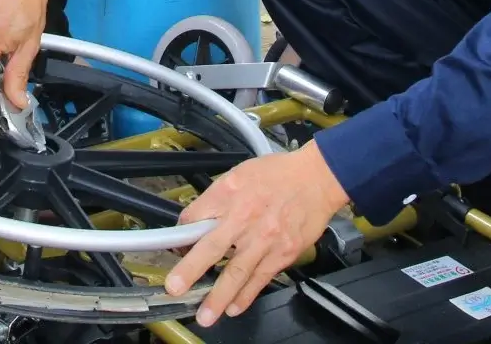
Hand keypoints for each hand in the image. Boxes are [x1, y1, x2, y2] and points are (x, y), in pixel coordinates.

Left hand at [164, 142, 349, 326]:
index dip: (181, 235)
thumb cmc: (276, 175)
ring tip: (205, 315)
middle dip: (191, 270)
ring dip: (219, 297)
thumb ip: (216, 198)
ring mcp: (265, 239)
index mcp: (228, 193)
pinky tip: (234, 308)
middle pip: (211, 248)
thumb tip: (196, 221)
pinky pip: (260, 279)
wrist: (316, 179)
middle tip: (174, 288)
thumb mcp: (238, 174)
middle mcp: (244, 218)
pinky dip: (246, 296)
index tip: (174, 248)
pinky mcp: (283, 253)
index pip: (194, 217)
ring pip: (237, 273)